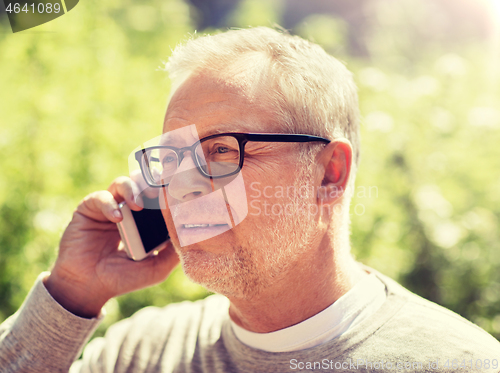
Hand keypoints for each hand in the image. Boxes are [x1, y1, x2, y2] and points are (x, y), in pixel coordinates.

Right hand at [44, 176, 178, 317]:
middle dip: (151, 183)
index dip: (166, 191)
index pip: (158, 196)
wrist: (89, 288)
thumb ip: (173, 253)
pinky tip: (117, 218)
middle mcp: (127, 209)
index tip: (177, 190)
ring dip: (132, 190)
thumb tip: (192, 237)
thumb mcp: (156, 268)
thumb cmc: (123, 278)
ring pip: (121, 184)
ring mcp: (108, 207)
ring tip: (139, 205)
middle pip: (141, 183)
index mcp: (145, 219)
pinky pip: (100, 198)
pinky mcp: (88, 209)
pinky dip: (110, 205)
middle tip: (160, 190)